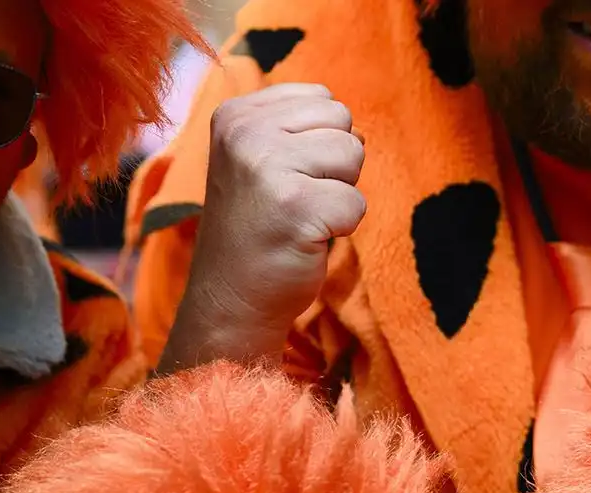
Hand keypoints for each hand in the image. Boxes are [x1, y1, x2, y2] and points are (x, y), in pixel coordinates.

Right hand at [168, 84, 365, 367]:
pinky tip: (308, 238)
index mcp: (236, 114)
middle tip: (298, 199)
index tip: (288, 175)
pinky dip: (343, 227)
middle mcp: (245, 133)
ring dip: (340, 193)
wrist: (233, 295)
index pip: (322, 99)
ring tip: (303, 215)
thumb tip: (356, 128)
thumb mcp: (263, 160)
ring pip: (354, 155)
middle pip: (342, 122)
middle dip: (336, 165)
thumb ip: (299, 130)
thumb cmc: (260, 227)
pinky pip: (357, 203)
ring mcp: (267, 167)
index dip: (321, 142)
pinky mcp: (295, 206)